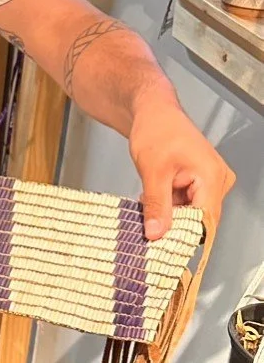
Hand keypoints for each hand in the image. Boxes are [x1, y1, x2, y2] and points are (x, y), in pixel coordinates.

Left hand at [128, 91, 234, 238]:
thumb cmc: (157, 130)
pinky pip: (184, 205)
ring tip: (144, 218)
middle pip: (197, 219)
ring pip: (188, 214)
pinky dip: (167, 208)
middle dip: (172, 228)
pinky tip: (149, 207)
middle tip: (145, 236)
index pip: (204, 220)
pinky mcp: (198, 183)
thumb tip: (157, 233)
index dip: (183, 237)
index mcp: (212, 178)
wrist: (153, 113)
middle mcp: (217, 182)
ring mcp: (209, 183)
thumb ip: (156, 204)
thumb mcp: (152, 171)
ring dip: (167, 217)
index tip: (161, 249)